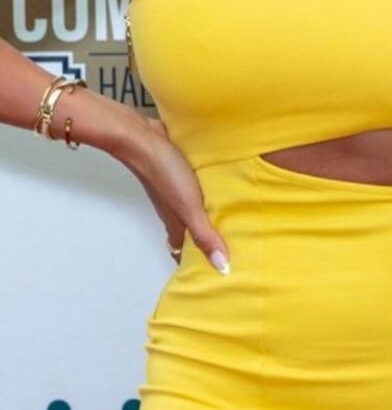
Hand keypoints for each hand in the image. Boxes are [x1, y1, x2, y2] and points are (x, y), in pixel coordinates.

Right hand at [124, 114, 230, 272]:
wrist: (143, 138)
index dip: (195, 262)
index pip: (183, 250)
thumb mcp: (189, 207)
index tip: (210, 271)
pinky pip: (195, 187)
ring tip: (231, 218)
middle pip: (188, 231)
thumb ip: (205, 235)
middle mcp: (174, 209)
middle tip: (228, 245)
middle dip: (204, 239)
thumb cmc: (163, 173)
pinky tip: (221, 186)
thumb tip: (221, 267)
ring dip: (206, 215)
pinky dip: (206, 192)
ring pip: (191, 209)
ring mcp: (175, 190)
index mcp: (176, 222)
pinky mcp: (179, 171)